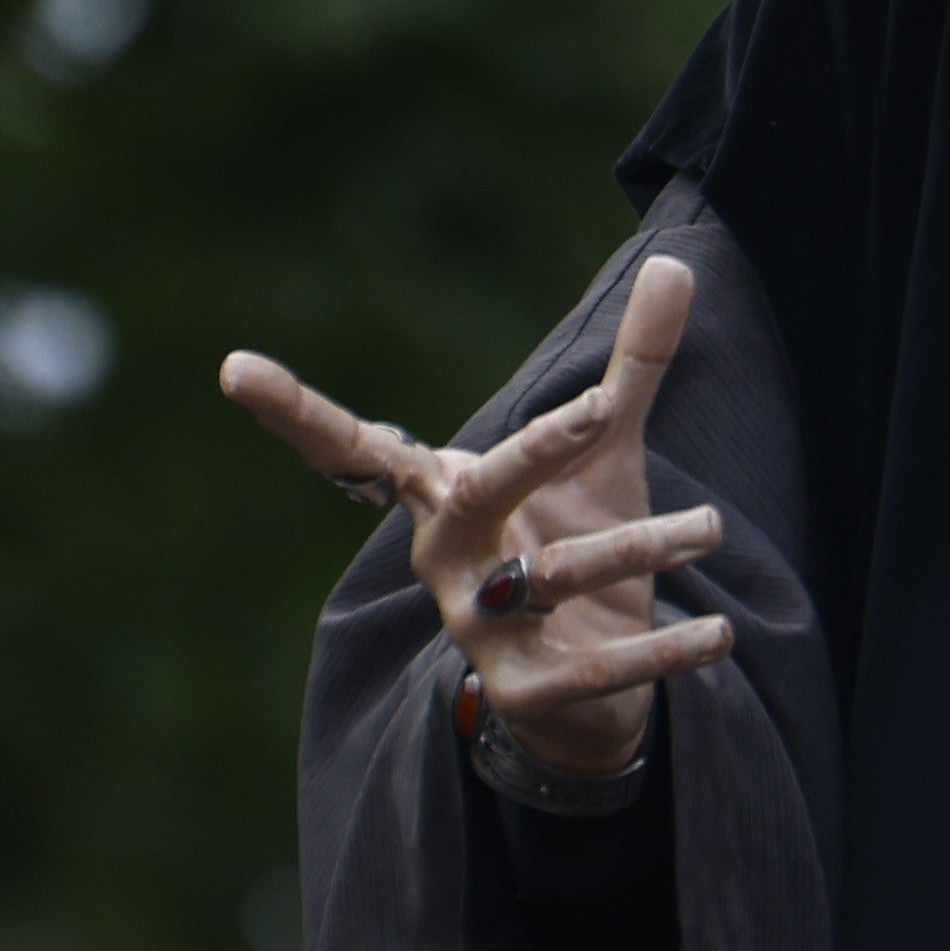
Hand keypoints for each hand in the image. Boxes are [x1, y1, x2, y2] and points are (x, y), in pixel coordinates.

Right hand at [220, 254, 730, 778]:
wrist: (578, 692)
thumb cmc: (570, 541)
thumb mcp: (603, 451)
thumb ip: (632, 363)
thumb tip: (677, 258)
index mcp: (439, 491)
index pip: (352, 445)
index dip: (294, 410)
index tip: (232, 368)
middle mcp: (443, 557)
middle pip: (474, 492)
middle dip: (536, 450)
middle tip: (602, 411)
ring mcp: (475, 627)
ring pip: (551, 575)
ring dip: (638, 544)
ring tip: (710, 523)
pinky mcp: (522, 691)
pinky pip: (591, 668)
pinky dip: (660, 648)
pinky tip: (717, 632)